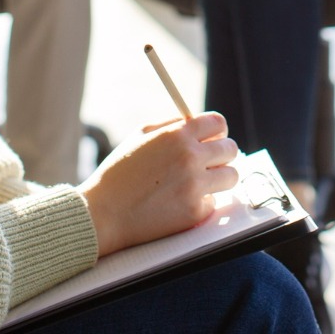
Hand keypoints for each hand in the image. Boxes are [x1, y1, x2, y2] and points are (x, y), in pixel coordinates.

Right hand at [79, 112, 239, 255]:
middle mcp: (190, 157)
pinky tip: (179, 203)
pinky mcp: (194, 212)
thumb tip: (198, 121)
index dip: (217, 131)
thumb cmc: (119, 173)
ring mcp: (194, 186)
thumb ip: (172, 125)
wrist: (103, 213)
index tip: (213, 139)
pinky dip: (201, 203)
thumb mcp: (140, 136)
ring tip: (198, 183)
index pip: (218, 123)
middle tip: (209, 163)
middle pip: (231, 149)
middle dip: (221, 155)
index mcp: (177, 135)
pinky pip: (213, 202)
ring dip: (219, 179)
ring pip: (231, 176)